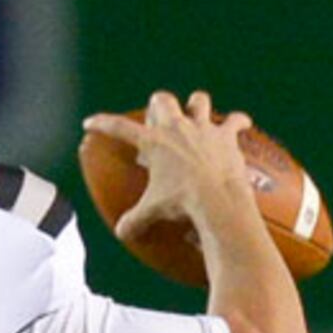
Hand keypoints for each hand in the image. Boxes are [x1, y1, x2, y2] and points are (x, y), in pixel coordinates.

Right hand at [80, 89, 253, 242]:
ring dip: (196, 104)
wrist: (215, 197)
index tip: (90, 123)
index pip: (119, 128)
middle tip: (157, 117)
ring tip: (196, 111)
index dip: (102, 123)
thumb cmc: (181, 201)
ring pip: (198, 100)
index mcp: (153, 142)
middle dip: (158, 104)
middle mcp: (176, 127)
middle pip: (162, 100)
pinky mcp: (225, 134)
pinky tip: (242, 123)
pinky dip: (238, 121)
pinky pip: (235, 120)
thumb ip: (135, 219)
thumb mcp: (153, 210)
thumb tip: (121, 232)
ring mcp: (202, 127)